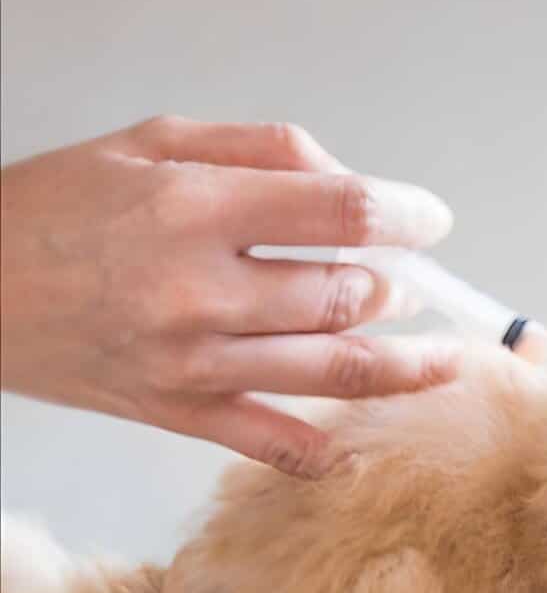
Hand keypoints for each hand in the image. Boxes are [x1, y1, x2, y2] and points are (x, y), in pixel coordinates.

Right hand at [0, 117, 458, 475]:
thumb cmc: (58, 204)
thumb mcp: (152, 140)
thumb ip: (259, 149)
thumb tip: (344, 178)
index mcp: (197, 208)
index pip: (344, 210)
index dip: (408, 214)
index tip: (430, 220)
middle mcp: (201, 290)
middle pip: (348, 296)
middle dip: (399, 289)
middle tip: (412, 285)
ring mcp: (192, 361)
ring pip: (332, 372)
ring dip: (403, 368)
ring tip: (443, 360)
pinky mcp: (176, 411)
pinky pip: (271, 442)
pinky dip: (323, 452)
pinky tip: (360, 448)